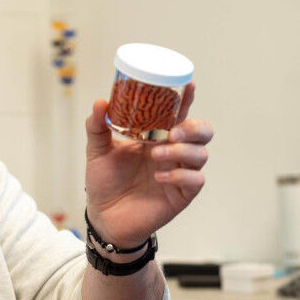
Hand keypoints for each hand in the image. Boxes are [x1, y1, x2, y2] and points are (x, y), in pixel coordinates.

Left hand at [85, 83, 212, 247]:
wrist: (103, 216)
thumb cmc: (104, 181)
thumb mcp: (97, 150)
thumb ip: (97, 126)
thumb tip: (100, 102)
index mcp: (156, 136)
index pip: (178, 113)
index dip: (187, 98)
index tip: (189, 84)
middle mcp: (172, 151)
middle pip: (202, 132)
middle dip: (194, 127)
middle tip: (173, 132)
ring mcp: (179, 172)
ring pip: (201, 154)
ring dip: (182, 151)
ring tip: (156, 156)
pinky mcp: (181, 194)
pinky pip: (195, 180)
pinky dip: (180, 175)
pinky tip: (160, 176)